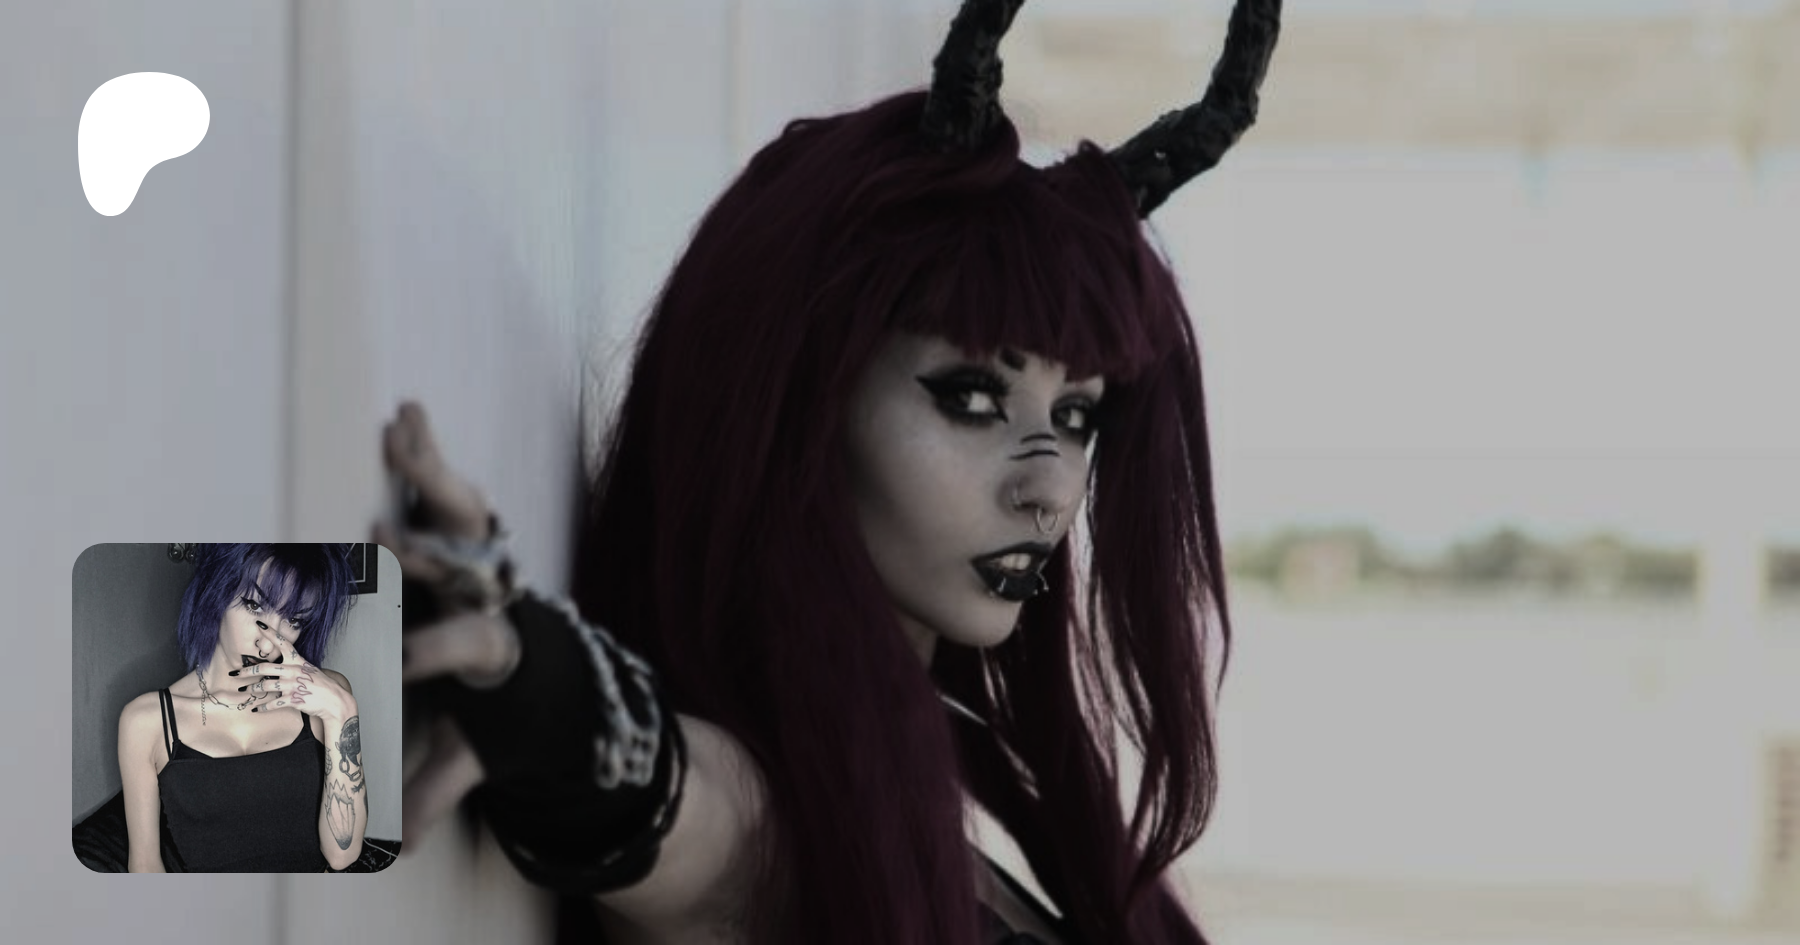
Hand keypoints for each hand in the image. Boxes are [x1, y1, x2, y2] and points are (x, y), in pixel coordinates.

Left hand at [236, 635, 356, 722]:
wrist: (335, 700)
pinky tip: (256, 708)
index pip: (284, 643)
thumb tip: (278, 668)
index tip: (259, 624)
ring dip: (252, 689)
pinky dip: (263, 707)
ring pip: (266, 686)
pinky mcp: (294, 699)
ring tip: (243, 690)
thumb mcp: (310, 671)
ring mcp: (294, 685)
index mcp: (298, 661)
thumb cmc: (322, 685)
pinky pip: (273, 703)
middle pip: (265, 668)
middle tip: (234, 673)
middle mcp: (294, 671)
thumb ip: (294, 667)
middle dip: (246, 671)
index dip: (271, 633)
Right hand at [372, 402, 520, 849]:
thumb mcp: (481, 748)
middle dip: (430, 551)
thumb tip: (399, 846)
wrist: (548, 666)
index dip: (433, 652)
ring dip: (433, 472)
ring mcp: (490, 557)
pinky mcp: (478, 531)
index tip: (395, 661)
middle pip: (471, 565)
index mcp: (499, 648)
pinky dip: (428, 452)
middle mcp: (499, 594)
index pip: (467, 645)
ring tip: (402, 429)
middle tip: (385, 535)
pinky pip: (453, 488)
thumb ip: (442, 785)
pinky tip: (405, 413)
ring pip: (467, 512)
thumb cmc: (498, 707)